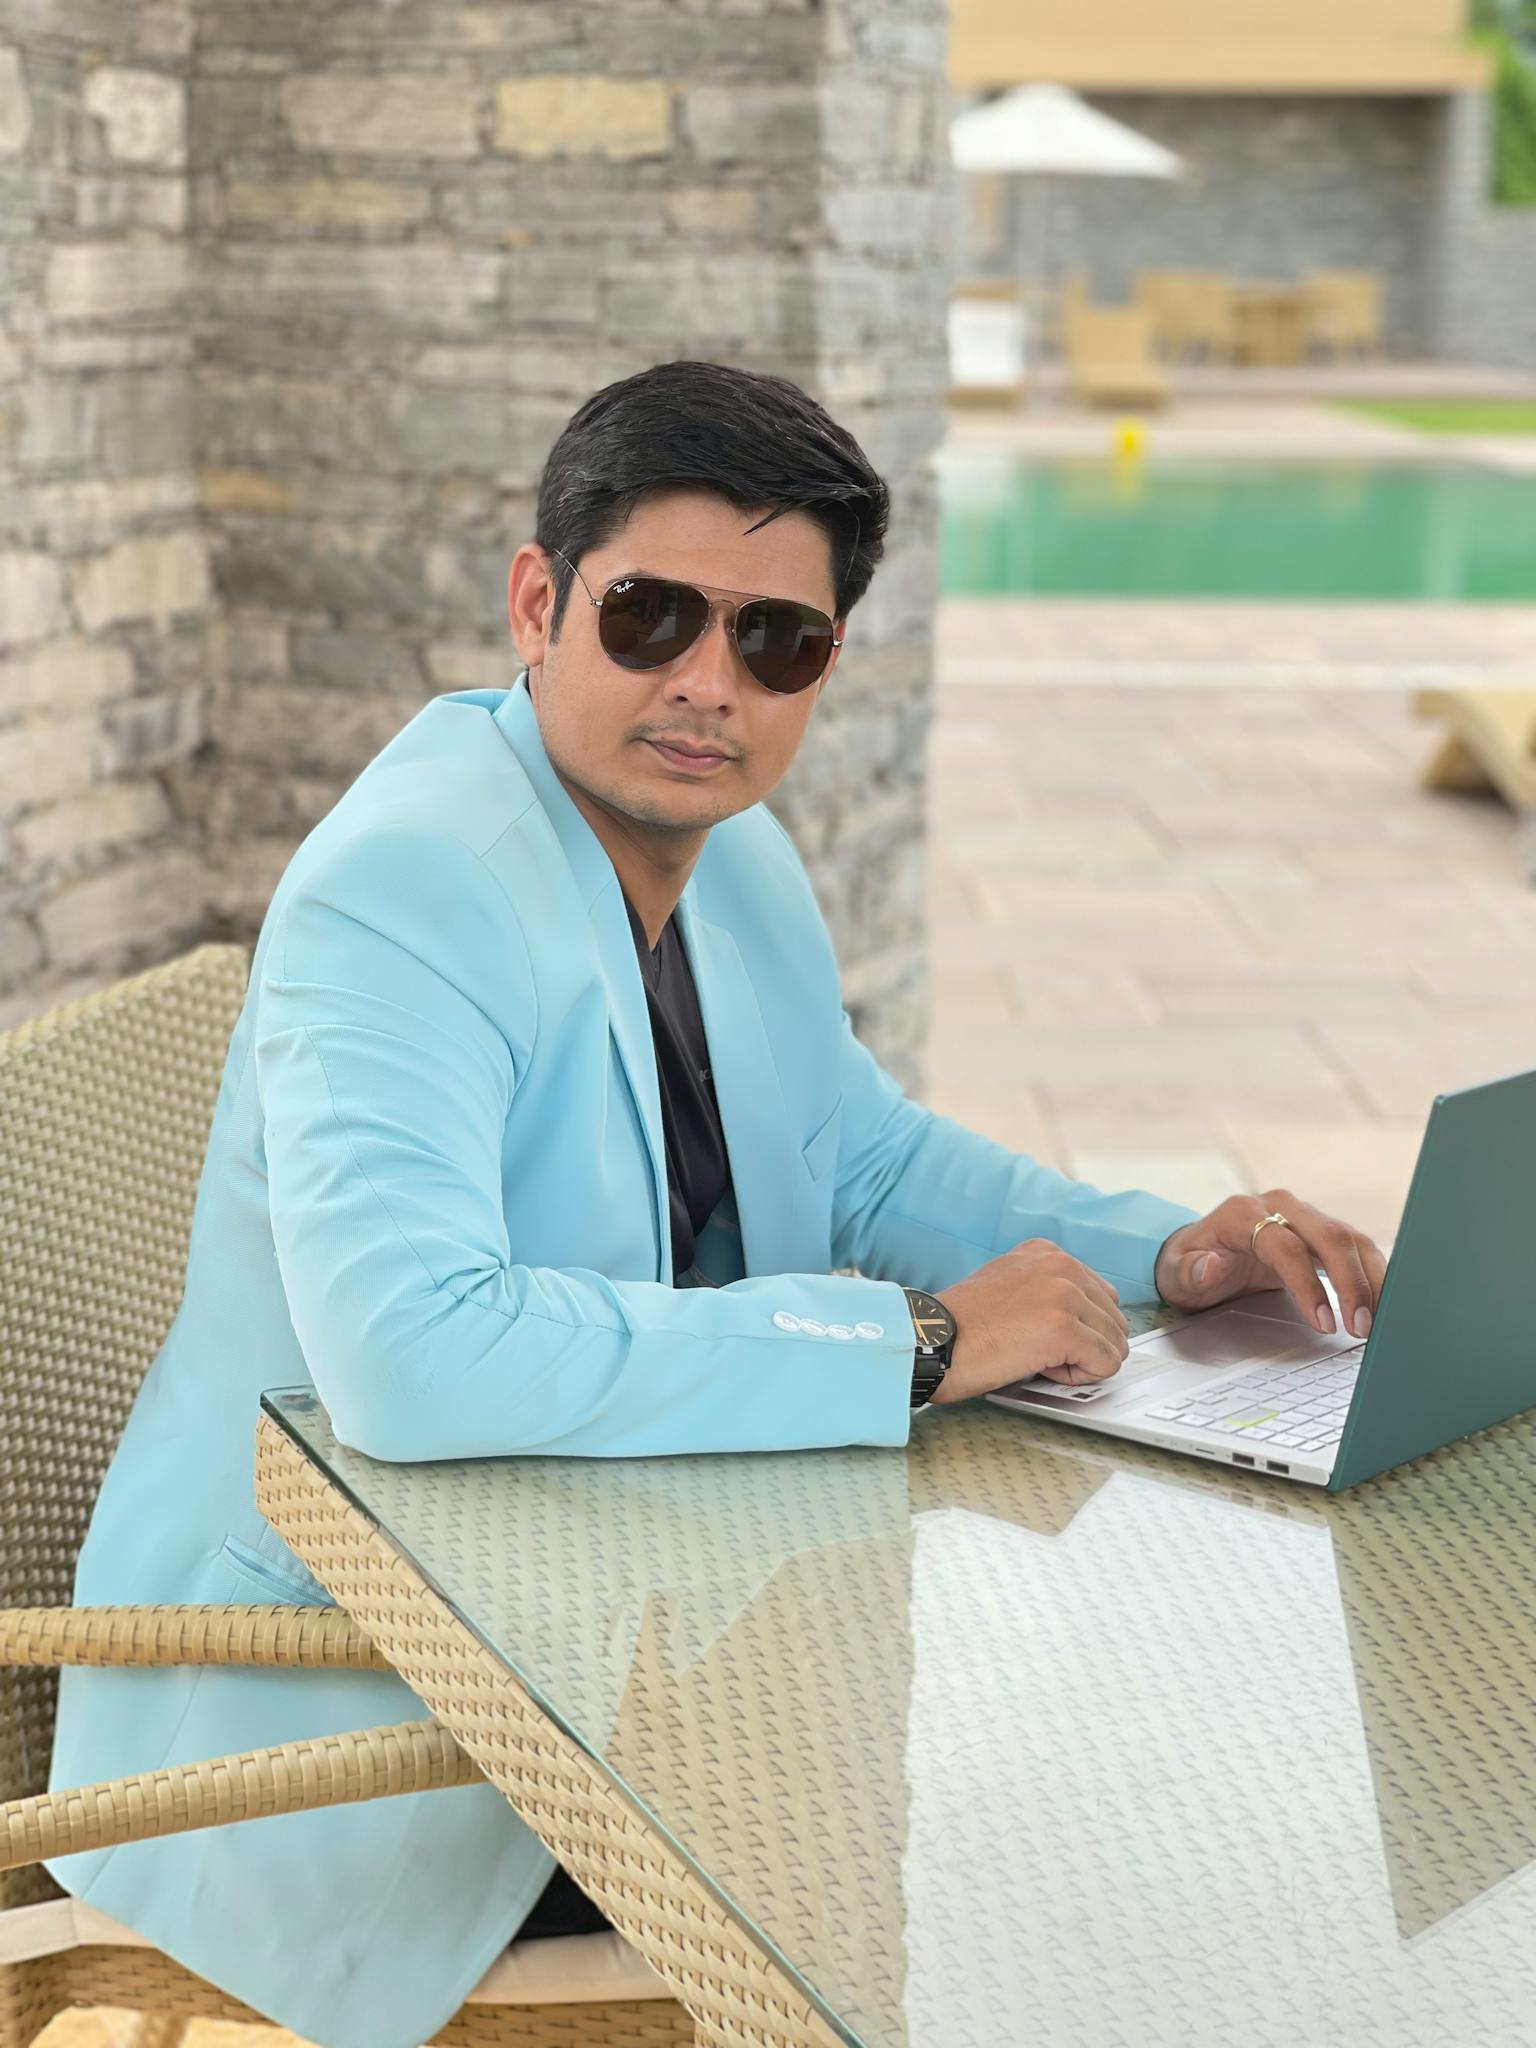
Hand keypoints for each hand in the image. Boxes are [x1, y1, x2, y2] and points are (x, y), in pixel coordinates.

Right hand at [928, 1239, 1130, 1403]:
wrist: (930, 1340)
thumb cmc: (959, 1326)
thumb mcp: (1007, 1285)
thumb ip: (1047, 1291)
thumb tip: (1084, 1321)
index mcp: (1047, 1252)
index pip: (1101, 1295)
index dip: (1079, 1328)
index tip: (1044, 1337)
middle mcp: (1061, 1265)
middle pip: (1114, 1320)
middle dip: (1087, 1346)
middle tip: (1043, 1355)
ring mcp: (1064, 1294)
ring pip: (1114, 1343)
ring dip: (1083, 1363)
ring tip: (1040, 1361)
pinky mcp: (1063, 1328)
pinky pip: (1106, 1363)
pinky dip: (1080, 1378)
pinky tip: (1043, 1370)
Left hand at [1154, 1190, 1387, 1340]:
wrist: (1199, 1250)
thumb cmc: (1189, 1264)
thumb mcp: (1175, 1273)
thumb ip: (1191, 1270)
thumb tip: (1212, 1265)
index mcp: (1241, 1213)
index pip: (1286, 1245)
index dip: (1308, 1284)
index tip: (1324, 1322)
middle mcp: (1278, 1206)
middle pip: (1329, 1236)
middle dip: (1352, 1283)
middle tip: (1360, 1326)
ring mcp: (1303, 1214)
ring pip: (1350, 1238)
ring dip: (1371, 1280)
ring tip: (1375, 1321)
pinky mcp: (1320, 1230)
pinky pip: (1356, 1247)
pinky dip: (1373, 1275)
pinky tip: (1380, 1305)